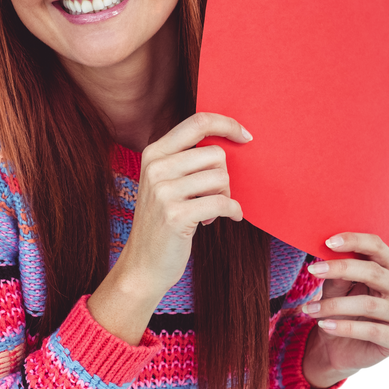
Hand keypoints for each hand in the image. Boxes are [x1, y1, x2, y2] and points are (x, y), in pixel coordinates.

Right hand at [120, 112, 250, 301]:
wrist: (143, 265)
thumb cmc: (162, 223)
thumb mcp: (164, 184)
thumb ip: (186, 160)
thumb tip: (229, 141)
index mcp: (153, 154)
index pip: (197, 123)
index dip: (226, 124)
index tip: (245, 136)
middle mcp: (155, 168)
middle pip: (215, 154)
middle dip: (224, 176)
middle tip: (216, 195)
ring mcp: (163, 192)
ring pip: (221, 178)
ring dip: (225, 195)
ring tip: (211, 210)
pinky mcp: (176, 215)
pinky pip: (222, 202)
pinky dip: (233, 211)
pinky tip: (229, 218)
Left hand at [302, 232, 388, 381]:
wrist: (341, 351)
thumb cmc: (342, 314)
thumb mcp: (337, 290)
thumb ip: (339, 276)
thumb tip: (332, 257)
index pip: (379, 247)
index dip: (355, 241)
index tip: (328, 242)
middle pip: (375, 272)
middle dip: (341, 269)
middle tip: (312, 270)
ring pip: (369, 304)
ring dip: (333, 305)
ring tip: (309, 309)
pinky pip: (371, 331)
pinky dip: (344, 327)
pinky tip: (323, 326)